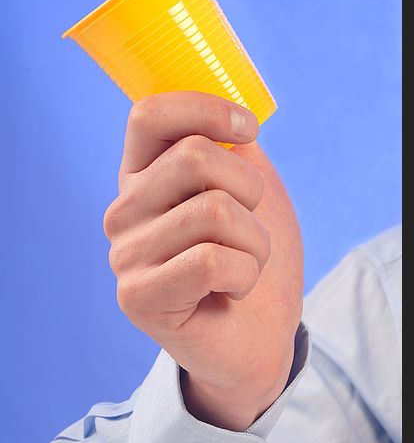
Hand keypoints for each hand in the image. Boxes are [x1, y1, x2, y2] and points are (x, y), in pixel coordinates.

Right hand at [103, 92, 303, 429]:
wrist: (259, 332)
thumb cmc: (251, 253)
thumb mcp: (251, 189)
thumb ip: (233, 148)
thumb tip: (231, 117)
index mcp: (143, 175)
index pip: (149, 115)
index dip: (206, 109)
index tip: (249, 131)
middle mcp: (124, 210)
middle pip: (195, 157)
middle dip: (250, 189)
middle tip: (250, 226)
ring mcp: (126, 254)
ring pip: (215, 210)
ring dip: (255, 240)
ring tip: (242, 264)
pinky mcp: (138, 297)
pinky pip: (212, 260)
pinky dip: (245, 273)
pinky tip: (231, 291)